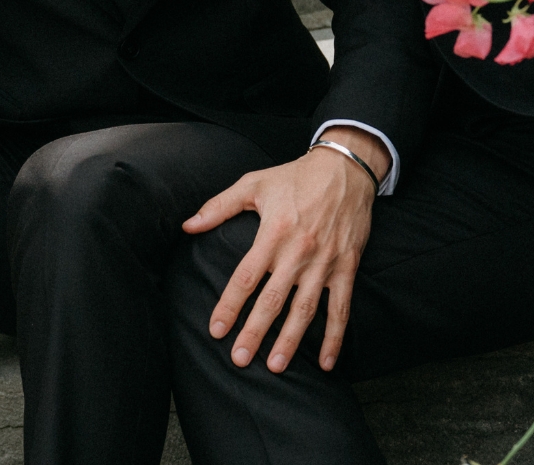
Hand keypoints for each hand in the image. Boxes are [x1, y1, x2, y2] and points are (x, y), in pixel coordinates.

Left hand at [181, 127, 385, 373]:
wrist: (345, 169)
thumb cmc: (295, 177)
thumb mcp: (254, 184)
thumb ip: (218, 206)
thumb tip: (188, 225)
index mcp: (272, 233)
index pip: (245, 277)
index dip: (229, 305)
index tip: (216, 329)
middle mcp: (298, 252)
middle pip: (272, 299)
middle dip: (255, 332)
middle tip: (240, 359)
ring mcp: (324, 263)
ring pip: (305, 309)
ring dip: (291, 340)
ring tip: (275, 365)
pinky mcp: (346, 267)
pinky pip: (341, 308)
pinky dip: (335, 336)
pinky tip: (327, 362)